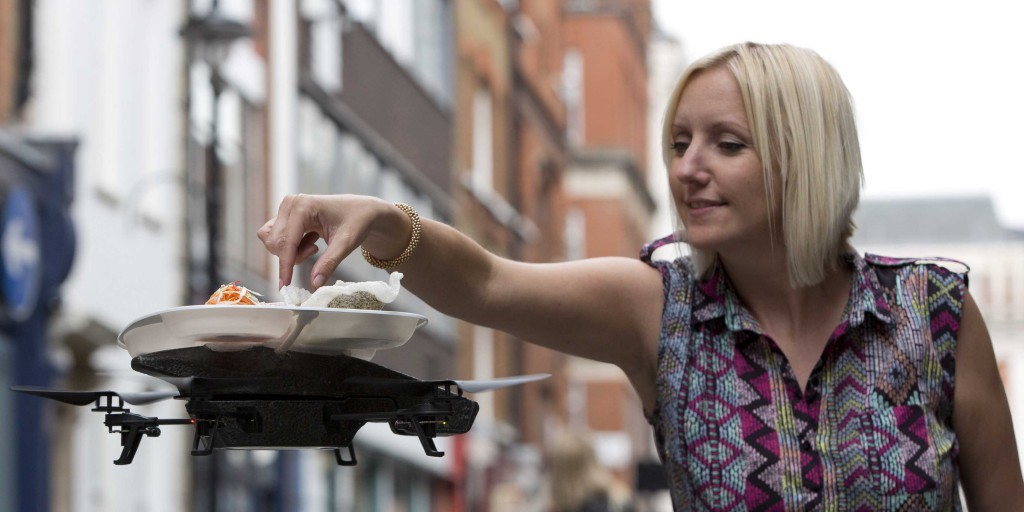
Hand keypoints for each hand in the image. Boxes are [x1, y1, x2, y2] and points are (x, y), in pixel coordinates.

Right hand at [257, 194, 406, 288]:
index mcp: (303, 206)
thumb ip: (329, 263)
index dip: (285, 265)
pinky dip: (292, 248)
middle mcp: (290, 204)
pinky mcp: (285, 217)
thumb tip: (314, 284)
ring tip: (314, 245)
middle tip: (316, 251)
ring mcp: (285, 209)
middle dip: (294, 256)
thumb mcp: (346, 243)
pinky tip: (310, 241)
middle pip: (276, 243)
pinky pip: (278, 240)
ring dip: (291, 252)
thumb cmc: (356, 221)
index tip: (285, 286)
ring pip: (274, 242)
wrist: (360, 211)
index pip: (286, 241)